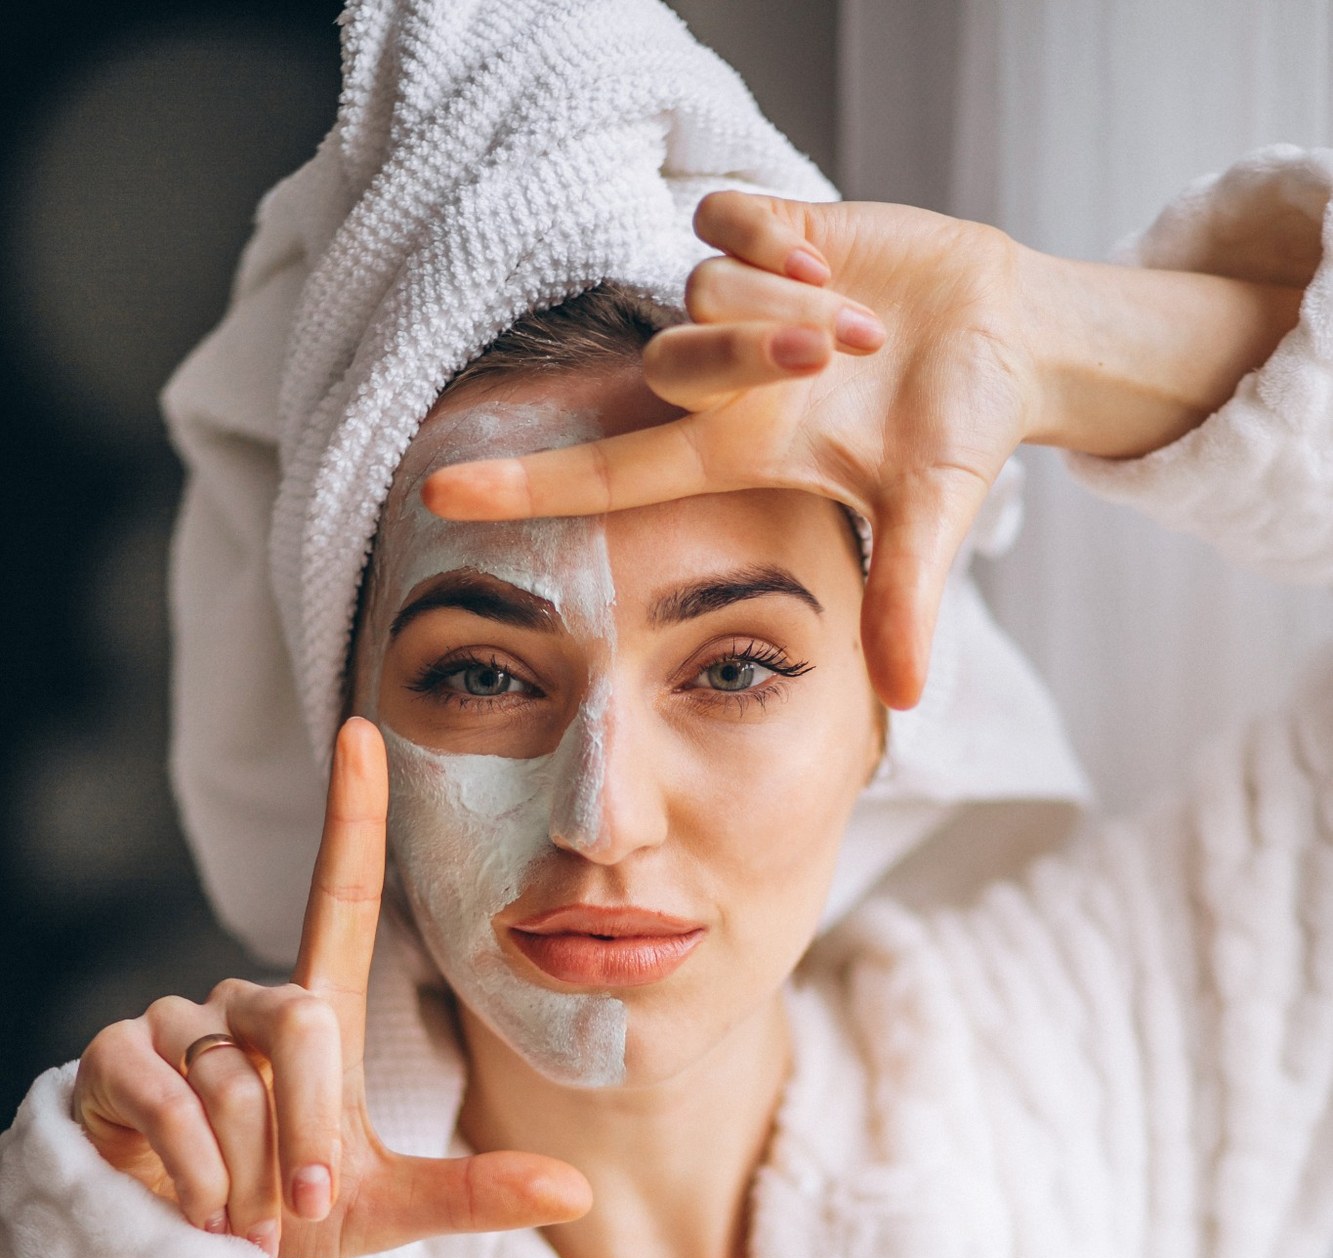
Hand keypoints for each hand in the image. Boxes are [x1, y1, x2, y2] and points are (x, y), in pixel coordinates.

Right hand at [73, 719, 591, 1257]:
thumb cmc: (287, 1222)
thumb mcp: (383, 1209)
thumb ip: (473, 1194)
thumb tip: (578, 1190)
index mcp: (316, 1015)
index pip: (341, 897)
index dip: (351, 816)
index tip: (363, 732)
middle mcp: (243, 1003)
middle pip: (302, 1024)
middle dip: (312, 1135)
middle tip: (302, 1209)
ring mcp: (174, 1024)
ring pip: (235, 1082)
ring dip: (250, 1173)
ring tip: (241, 1215)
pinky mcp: (112, 1058)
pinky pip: (170, 1105)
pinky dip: (196, 1176)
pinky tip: (194, 1210)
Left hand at [424, 193, 1039, 707]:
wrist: (1005, 337)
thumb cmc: (957, 431)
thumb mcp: (929, 514)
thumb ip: (906, 599)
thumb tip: (906, 698)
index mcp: (735, 451)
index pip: (608, 472)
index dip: (525, 487)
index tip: (434, 495)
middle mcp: (718, 382)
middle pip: (672, 360)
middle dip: (756, 349)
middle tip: (838, 352)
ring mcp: (735, 305)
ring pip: (704, 289)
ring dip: (793, 301)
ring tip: (863, 323)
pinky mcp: (762, 231)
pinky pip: (728, 221)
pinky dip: (784, 239)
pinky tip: (836, 263)